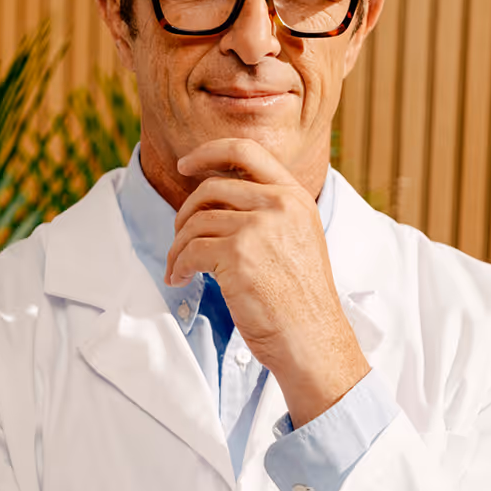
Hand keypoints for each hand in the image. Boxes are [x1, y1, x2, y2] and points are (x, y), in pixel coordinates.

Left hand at [164, 138, 367, 425]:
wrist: (312, 339)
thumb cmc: (300, 300)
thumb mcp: (297, 239)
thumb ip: (268, 212)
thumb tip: (215, 200)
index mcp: (295, 196)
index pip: (246, 151)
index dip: (208, 152)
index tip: (185, 165)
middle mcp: (279, 204)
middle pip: (211, 188)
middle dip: (185, 213)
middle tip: (179, 239)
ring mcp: (259, 228)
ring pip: (195, 222)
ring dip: (178, 247)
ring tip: (179, 268)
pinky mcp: (238, 256)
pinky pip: (190, 251)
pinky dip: (178, 266)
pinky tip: (181, 280)